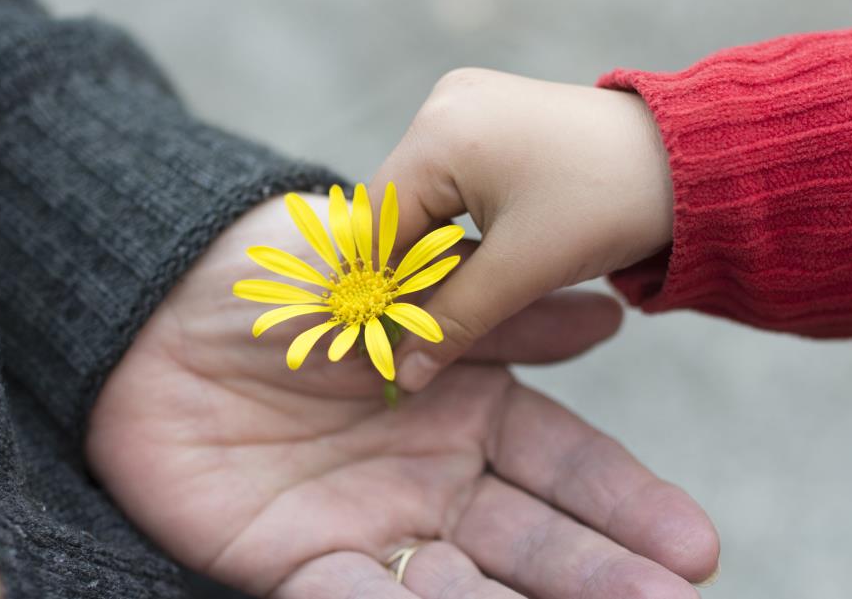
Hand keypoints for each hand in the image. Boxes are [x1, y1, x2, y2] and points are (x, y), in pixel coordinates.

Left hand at [86, 195, 716, 597]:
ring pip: (458, 584)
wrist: (157, 311)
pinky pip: (351, 597)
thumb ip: (495, 311)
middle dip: (599, 575)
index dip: (627, 506)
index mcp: (469, 412)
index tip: (694, 547)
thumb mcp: (396, 284)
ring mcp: (371, 528)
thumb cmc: (285, 286)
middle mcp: (434, 481)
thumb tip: (610, 312)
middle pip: (531, 541)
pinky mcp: (295, 562)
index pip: (566, 468)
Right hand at [370, 68, 675, 390]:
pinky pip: (448, 179)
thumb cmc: (609, 205)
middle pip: (395, 208)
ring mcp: (465, 104)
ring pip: (421, 197)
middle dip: (403, 270)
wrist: (692, 159)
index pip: (376, 224)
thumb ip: (453, 323)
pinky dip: (453, 224)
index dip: (375, 287)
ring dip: (429, 250)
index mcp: (440, 135)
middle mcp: (443, 106)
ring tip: (441, 302)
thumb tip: (402, 376)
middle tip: (406, 331)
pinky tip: (470, 259)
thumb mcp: (523, 271)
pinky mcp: (489, 115)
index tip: (379, 342)